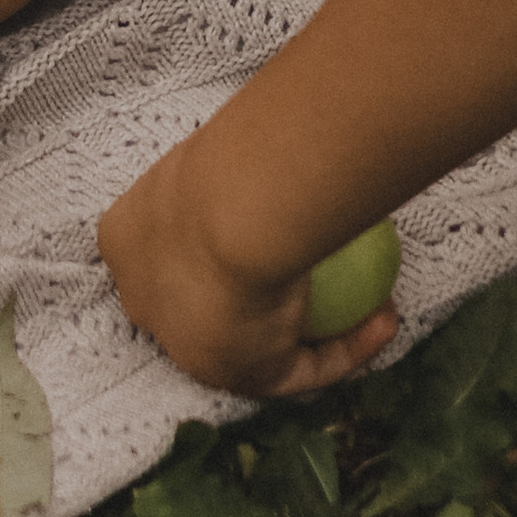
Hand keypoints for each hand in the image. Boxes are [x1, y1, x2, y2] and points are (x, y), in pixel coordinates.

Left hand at [98, 132, 401, 400]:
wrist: (232, 210)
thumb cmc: (226, 164)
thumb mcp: (221, 147)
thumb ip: (245, 158)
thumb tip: (282, 140)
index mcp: (130, 241)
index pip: (172, 252)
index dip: (225, 246)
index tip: (281, 230)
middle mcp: (150, 300)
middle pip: (211, 309)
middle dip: (268, 302)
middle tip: (322, 277)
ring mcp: (190, 346)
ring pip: (262, 345)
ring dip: (325, 329)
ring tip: (376, 303)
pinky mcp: (238, 376)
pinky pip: (302, 369)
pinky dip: (348, 349)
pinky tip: (386, 321)